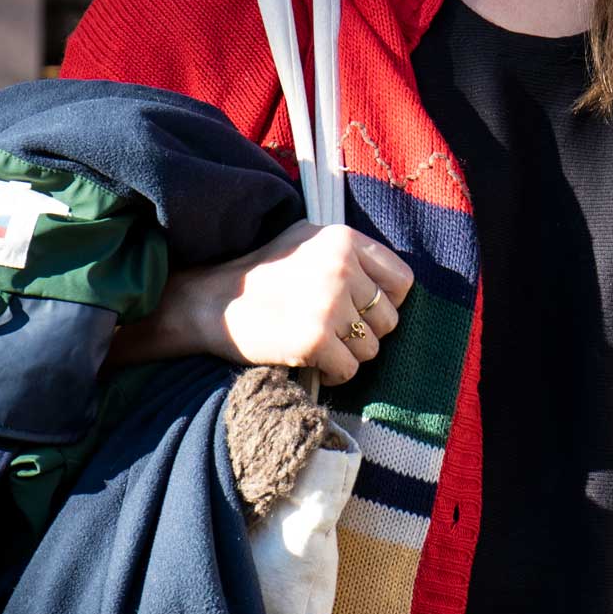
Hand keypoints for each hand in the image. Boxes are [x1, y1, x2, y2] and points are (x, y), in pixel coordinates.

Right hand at [116, 221, 414, 384]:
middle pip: (389, 319)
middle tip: (334, 332)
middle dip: (365, 332)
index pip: (401, 281)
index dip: (387, 302)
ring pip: (371, 348)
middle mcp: (341, 268)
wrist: (210, 300)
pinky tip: (313, 362)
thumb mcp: (306, 240)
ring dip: (348, 354)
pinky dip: (333, 374)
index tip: (364, 312)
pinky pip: (349, 370)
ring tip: (320, 345)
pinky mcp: (314, 339)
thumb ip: (347, 252)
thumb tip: (391, 281)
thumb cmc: (260, 272)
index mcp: (344, 240)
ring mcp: (329, 304)